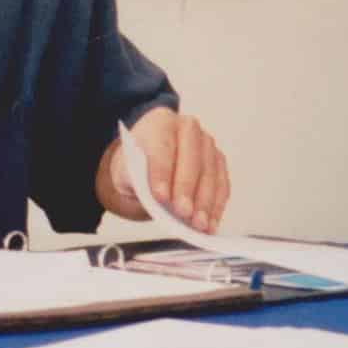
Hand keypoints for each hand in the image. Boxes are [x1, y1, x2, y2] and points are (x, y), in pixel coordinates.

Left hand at [101, 107, 229, 232]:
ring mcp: (207, 143)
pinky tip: (211, 223)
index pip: (162, 147)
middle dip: (187, 189)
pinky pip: (221, 183)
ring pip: (209, 172)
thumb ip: (134, 178)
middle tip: (183, 213)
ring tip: (199, 225)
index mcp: (160, 122)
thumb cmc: (136, 165)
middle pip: (190, 158)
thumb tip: (153, 195)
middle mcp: (188, 127)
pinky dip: (217, 206)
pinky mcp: (218, 161)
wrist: (148, 162)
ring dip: (205, 202)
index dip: (161, 172)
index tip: (160, 196)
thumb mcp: (125, 170)